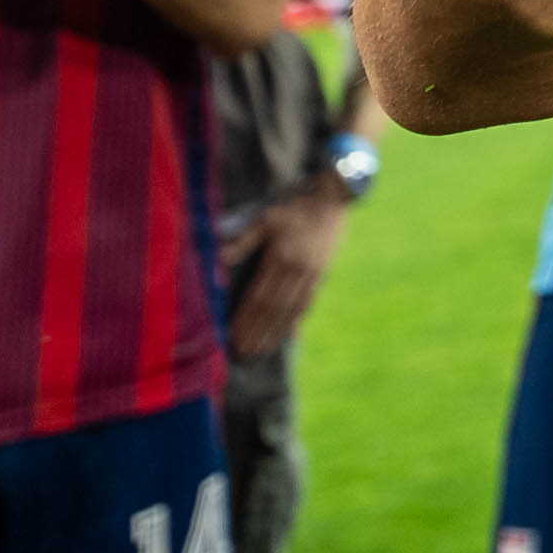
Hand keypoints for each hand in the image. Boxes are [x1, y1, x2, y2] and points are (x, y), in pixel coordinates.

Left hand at [223, 175, 349, 357]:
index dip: (246, 319)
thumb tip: (219, 260)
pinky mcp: (323, 274)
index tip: (232, 337)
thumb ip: (244, 241)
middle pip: (275, 309)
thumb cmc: (295, 207)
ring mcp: (313, 274)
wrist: (333, 199)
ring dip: (276, 333)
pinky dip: (297, 321)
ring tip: (262, 351)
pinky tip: (290, 336)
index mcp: (282, 258)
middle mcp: (298, 271)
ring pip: (292, 310)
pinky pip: (308, 303)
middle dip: (258, 333)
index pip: (260, 296)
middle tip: (244, 353)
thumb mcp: (266, 218)